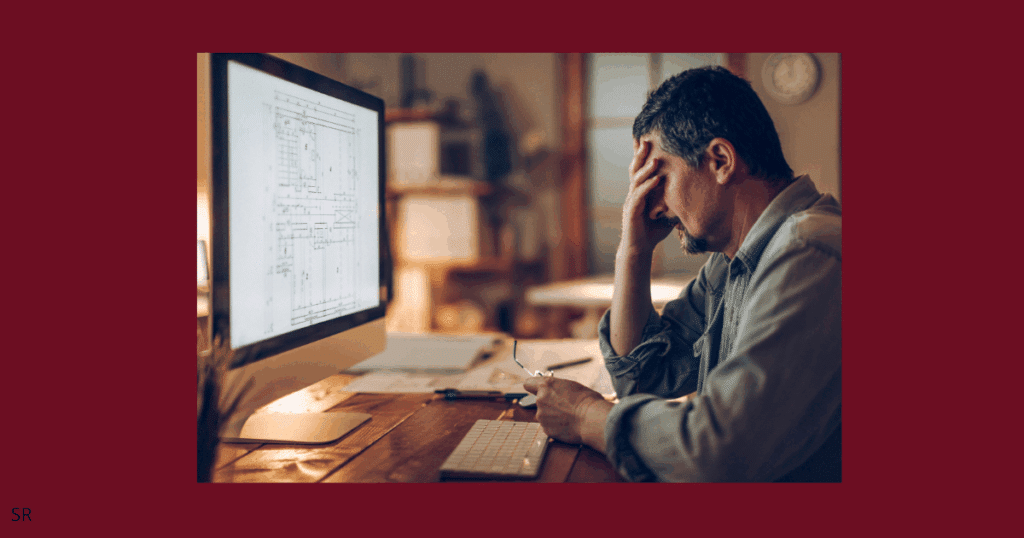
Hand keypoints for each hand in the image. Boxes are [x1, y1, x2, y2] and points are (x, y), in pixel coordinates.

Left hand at [522, 376, 611, 451]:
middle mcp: (540, 400)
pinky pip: (548, 426)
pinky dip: (555, 426)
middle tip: (563, 406)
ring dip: (552, 416)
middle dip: (548, 403)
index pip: (528, 383)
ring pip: (544, 415)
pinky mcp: (546, 429)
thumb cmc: (587, 401)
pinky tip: (567, 424)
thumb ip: (558, 388)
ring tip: (568, 416)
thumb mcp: (572, 386)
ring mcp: (541, 416)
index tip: (537, 390)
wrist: (592, 420)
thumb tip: (556, 391)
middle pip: (538, 401)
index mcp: (546, 385)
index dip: (533, 387)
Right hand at [620, 140, 676, 256]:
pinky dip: (647, 186)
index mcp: (641, 191)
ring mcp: (631, 202)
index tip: (648, 138)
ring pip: (636, 181)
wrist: (640, 249)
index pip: (641, 169)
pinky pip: (639, 196)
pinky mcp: (631, 212)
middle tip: (647, 140)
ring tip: (656, 159)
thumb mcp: (668, 211)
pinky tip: (656, 179)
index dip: (643, 155)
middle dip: (640, 155)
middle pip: (635, 170)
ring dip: (646, 169)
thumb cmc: (654, 230)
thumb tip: (694, 189)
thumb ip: (675, 199)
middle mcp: (633, 193)